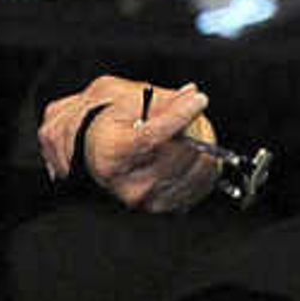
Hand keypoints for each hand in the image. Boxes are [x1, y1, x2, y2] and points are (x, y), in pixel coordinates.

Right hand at [37, 76, 227, 213]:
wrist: (95, 153)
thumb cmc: (111, 124)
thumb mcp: (127, 101)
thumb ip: (161, 100)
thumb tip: (191, 95)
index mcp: (112, 152)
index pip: (152, 137)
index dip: (179, 116)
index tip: (199, 99)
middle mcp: (127, 183)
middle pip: (178, 154)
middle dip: (194, 127)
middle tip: (192, 109)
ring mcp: (146, 199)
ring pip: (195, 169)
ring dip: (202, 145)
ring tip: (187, 131)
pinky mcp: (163, 205)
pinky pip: (201, 184)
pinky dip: (204, 164)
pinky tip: (190, 150)